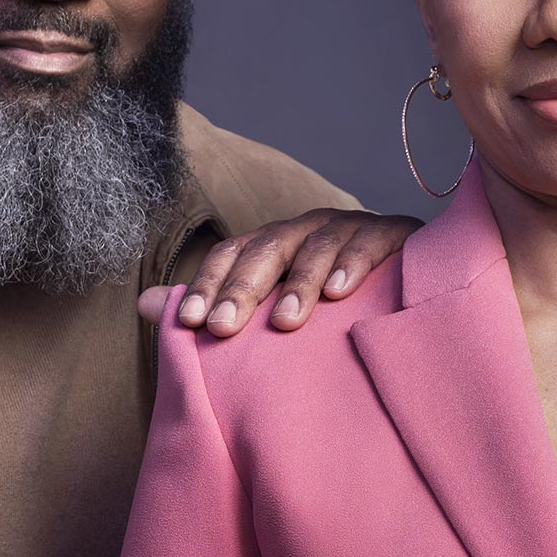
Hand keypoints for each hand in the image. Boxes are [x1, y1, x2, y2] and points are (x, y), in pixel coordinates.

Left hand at [171, 209, 423, 336]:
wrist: (413, 287)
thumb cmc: (334, 308)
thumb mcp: (272, 307)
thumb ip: (214, 304)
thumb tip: (143, 303)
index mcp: (276, 243)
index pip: (232, 254)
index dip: (207, 285)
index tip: (188, 323)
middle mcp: (307, 228)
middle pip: (266, 249)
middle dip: (242, 289)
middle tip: (221, 329)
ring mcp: (350, 227)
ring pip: (314, 245)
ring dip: (298, 283)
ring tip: (285, 323)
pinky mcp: (394, 234)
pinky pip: (369, 243)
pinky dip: (353, 264)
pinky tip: (340, 292)